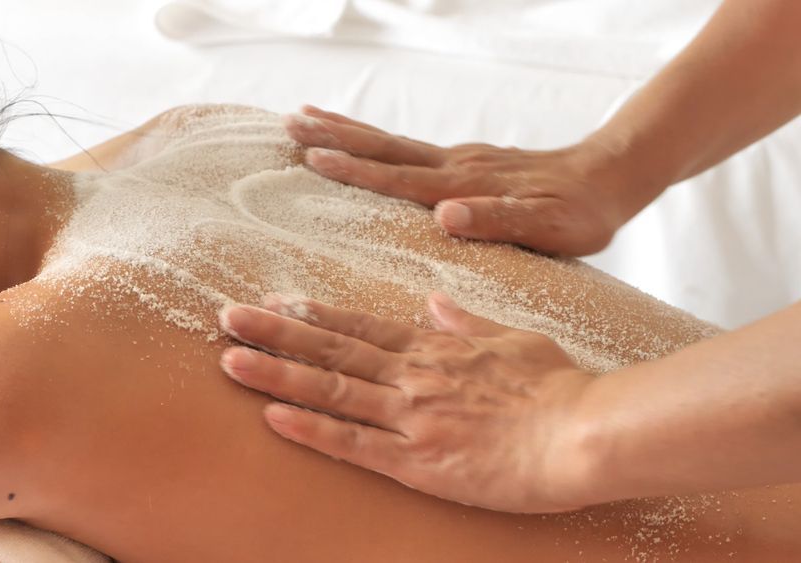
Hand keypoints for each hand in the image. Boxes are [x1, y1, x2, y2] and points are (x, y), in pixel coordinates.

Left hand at [219, 293, 597, 512]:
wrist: (585, 432)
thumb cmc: (558, 387)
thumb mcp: (513, 340)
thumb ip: (467, 323)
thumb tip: (435, 303)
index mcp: (434, 348)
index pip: (360, 327)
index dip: (313, 314)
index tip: (274, 300)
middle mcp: (413, 375)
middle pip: (331, 350)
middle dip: (275, 331)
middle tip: (227, 316)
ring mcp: (412, 416)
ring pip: (331, 390)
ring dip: (276, 373)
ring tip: (230, 358)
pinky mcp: (419, 460)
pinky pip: (355, 444)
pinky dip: (311, 429)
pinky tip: (273, 417)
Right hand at [284, 105, 635, 255]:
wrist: (610, 177)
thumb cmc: (579, 214)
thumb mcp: (547, 228)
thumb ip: (496, 221)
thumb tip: (443, 216)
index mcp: (464, 185)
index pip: (397, 177)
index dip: (354, 169)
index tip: (312, 156)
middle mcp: (454, 166)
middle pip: (383, 148)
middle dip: (335, 135)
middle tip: (289, 122)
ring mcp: (459, 160)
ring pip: (392, 143)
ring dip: (348, 131)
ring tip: (308, 117)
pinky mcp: (466, 162)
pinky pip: (409, 149)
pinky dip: (377, 142)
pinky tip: (368, 144)